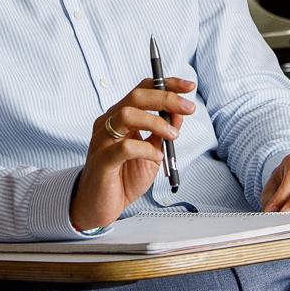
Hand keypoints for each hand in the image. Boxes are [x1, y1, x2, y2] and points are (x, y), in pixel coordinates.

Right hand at [68, 77, 194, 232]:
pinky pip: (124, 147)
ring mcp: (102, 140)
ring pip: (126, 115)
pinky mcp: (102, 160)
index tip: (189, 86)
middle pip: (136, 97)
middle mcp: (108, 123)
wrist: (100, 206)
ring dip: (156, 122)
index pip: (141, 89)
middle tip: (188, 108)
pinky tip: (157, 157)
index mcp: (118, 117)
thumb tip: (179, 113)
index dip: (166, 84)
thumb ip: (162, 133)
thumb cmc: (123, 178)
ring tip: (172, 136)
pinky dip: (146, 149)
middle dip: (166, 98)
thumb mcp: (151, 152)